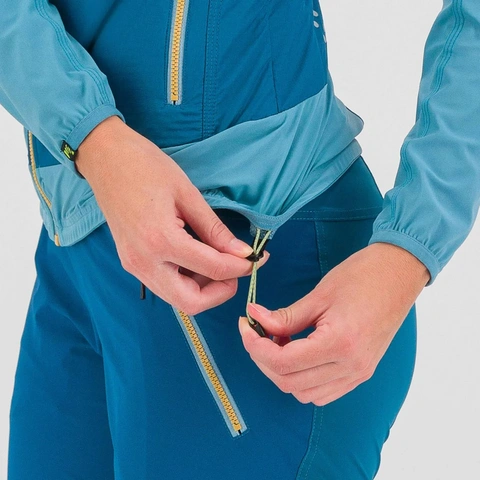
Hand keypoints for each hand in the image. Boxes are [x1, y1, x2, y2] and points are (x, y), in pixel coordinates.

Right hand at [76, 116, 268, 313]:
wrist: (103, 157)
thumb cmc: (145, 166)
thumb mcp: (187, 194)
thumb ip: (215, 229)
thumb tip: (242, 253)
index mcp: (161, 240)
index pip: (213, 269)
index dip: (240, 267)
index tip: (256, 258)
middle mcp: (144, 262)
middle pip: (191, 302)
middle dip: (220, 292)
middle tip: (236, 270)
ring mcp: (134, 265)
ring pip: (176, 298)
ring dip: (203, 289)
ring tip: (219, 262)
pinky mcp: (130, 262)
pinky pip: (164, 285)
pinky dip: (186, 281)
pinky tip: (198, 260)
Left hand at [238, 242, 428, 405]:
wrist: (399, 273)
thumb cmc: (362, 276)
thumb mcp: (319, 294)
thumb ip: (285, 315)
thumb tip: (255, 319)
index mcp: (339, 343)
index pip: (283, 363)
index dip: (255, 346)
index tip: (246, 326)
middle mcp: (351, 366)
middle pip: (289, 382)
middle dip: (264, 359)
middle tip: (257, 332)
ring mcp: (358, 373)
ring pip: (304, 393)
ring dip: (283, 372)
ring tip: (280, 341)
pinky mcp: (361, 372)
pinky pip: (323, 391)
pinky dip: (303, 378)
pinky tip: (299, 352)